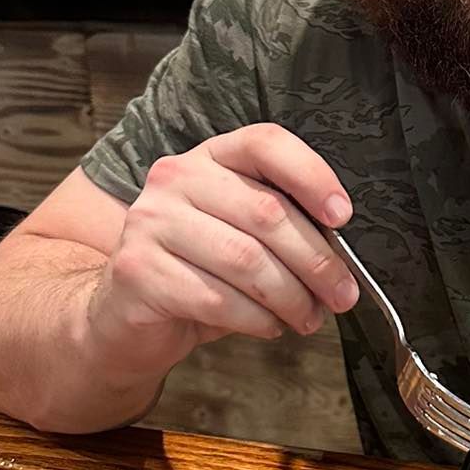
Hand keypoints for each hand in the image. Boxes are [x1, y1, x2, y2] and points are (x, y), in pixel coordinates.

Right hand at [88, 124, 359, 366]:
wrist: (127, 314)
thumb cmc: (199, 270)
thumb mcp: (242, 234)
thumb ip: (283, 226)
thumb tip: (341, 256)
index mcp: (210, 157)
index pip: (265, 143)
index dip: (311, 175)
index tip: (342, 216)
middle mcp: (175, 178)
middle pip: (267, 212)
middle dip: (317, 261)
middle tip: (342, 295)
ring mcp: (150, 222)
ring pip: (246, 261)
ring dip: (292, 297)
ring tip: (309, 317)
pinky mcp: (138, 271)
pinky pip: (218, 299)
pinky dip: (257, 319)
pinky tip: (270, 326)